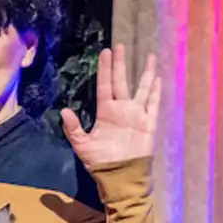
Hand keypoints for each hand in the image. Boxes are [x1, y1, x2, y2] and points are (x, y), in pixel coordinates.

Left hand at [61, 44, 160, 167]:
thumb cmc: (100, 161)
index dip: (105, 69)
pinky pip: (153, 105)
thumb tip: (64, 110)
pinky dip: (156, 92)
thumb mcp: (82, 145)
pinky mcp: (148, 124)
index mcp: (105, 112)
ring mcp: (136, 115)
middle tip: (120, 46)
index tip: (105, 53)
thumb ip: (73, 128)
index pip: (105, 85)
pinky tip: (158, 79)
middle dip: (120, 65)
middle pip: (121, 82)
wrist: (118, 175)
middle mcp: (121, 109)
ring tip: (150, 56)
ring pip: (142, 89)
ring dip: (146, 73)